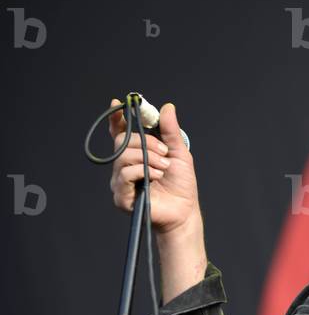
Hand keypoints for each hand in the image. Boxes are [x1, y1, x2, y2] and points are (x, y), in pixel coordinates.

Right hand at [108, 99, 199, 234]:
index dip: (118, 118)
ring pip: (123, 156)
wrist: (185, 211)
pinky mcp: (121, 196)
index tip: (119, 103)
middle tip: (164, 153)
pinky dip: (144, 172)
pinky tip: (156, 178)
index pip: (121, 132)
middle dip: (146, 143)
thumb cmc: (181, 185)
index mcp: (137, 154)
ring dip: (149, 159)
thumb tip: (167, 107)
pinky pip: (124, 174)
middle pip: (121, 141)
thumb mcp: (179, 153)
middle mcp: (125, 166)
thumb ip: (171, 131)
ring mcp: (120, 181)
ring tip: (164, 169)